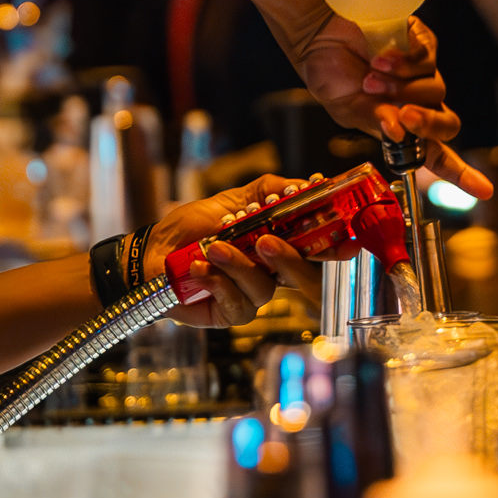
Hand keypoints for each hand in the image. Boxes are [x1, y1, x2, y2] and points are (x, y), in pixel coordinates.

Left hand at [145, 172, 334, 327]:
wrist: (151, 253)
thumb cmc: (189, 228)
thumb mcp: (229, 201)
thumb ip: (267, 191)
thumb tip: (304, 183)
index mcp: (276, 244)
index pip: (314, 248)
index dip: (334, 247)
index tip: (346, 241)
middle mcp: (270, 273)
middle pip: (301, 276)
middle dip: (290, 258)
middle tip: (268, 240)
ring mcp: (251, 296)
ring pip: (265, 289)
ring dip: (239, 266)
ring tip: (214, 249)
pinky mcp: (230, 314)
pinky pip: (237, 304)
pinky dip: (217, 282)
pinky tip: (198, 269)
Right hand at [295, 15, 492, 197]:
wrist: (320, 35)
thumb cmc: (331, 72)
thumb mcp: (347, 108)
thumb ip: (372, 120)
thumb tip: (396, 131)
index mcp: (401, 125)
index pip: (436, 152)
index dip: (460, 173)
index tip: (483, 190)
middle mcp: (418, 101)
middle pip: (446, 123)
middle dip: (428, 123)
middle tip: (405, 114)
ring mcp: (422, 72)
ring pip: (435, 90)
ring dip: (399, 88)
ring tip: (370, 79)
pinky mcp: (422, 41)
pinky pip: (427, 58)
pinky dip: (403, 62)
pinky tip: (380, 58)